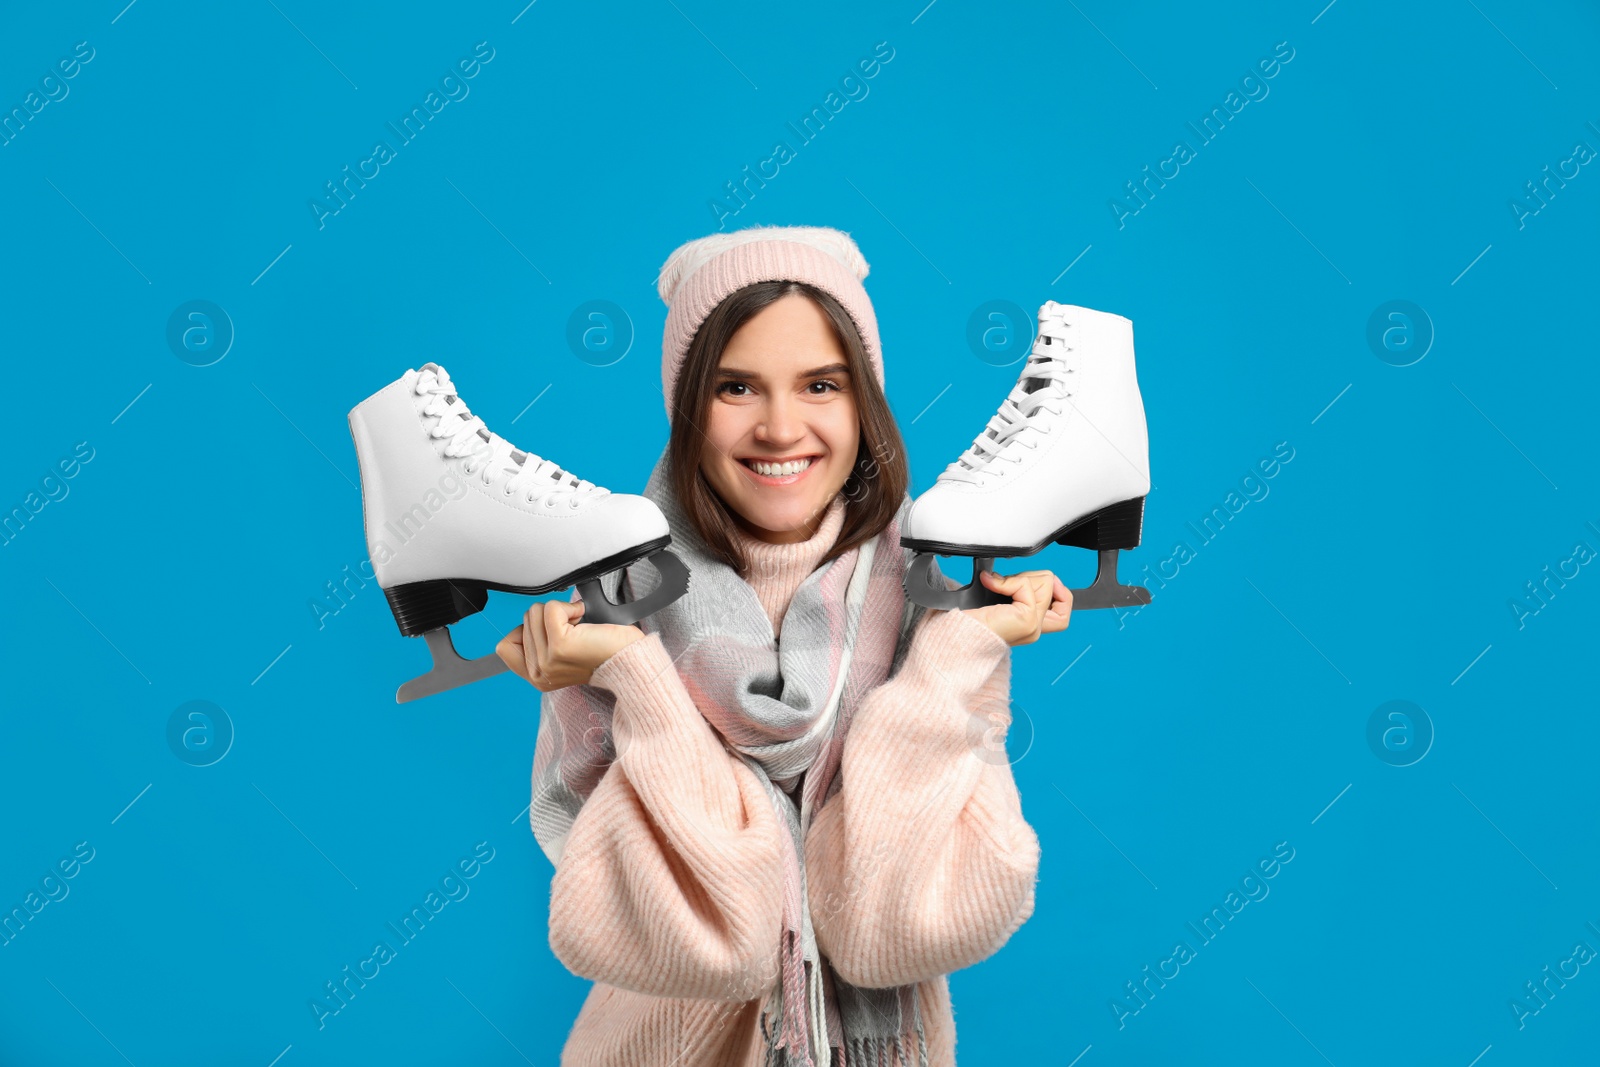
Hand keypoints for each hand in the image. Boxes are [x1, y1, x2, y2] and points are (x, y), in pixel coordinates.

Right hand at [495, 599, 645, 691]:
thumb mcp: (561, 654)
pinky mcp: (560, 646)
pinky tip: (583, 619)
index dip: (525, 631)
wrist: (630, 660)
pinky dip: (569, 607)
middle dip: (549, 618)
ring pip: (535, 613)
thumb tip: (530, 619)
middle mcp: (539, 673)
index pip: (504, 646)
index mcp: (536, 677)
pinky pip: (551, 609)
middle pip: (523, 622)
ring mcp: (547, 661)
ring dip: (560, 612)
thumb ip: (539, 645)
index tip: (549, 633)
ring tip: (580, 629)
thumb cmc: (604, 652)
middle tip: (574, 632)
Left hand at [959, 568, 1071, 646]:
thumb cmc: (969, 619)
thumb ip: (1018, 590)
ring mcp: (1035, 625)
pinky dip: (1007, 581)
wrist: (957, 634)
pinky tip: (991, 585)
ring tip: (998, 588)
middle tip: (1005, 586)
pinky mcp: (1028, 620)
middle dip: (1028, 577)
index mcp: (1032, 625)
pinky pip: (1026, 585)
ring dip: (1017, 579)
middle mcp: (1036, 628)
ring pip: (1044, 581)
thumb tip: (1026, 574)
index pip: (1065, 605)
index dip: (1055, 587)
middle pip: (1053, 585)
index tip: (1031, 581)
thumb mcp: (1002, 601)